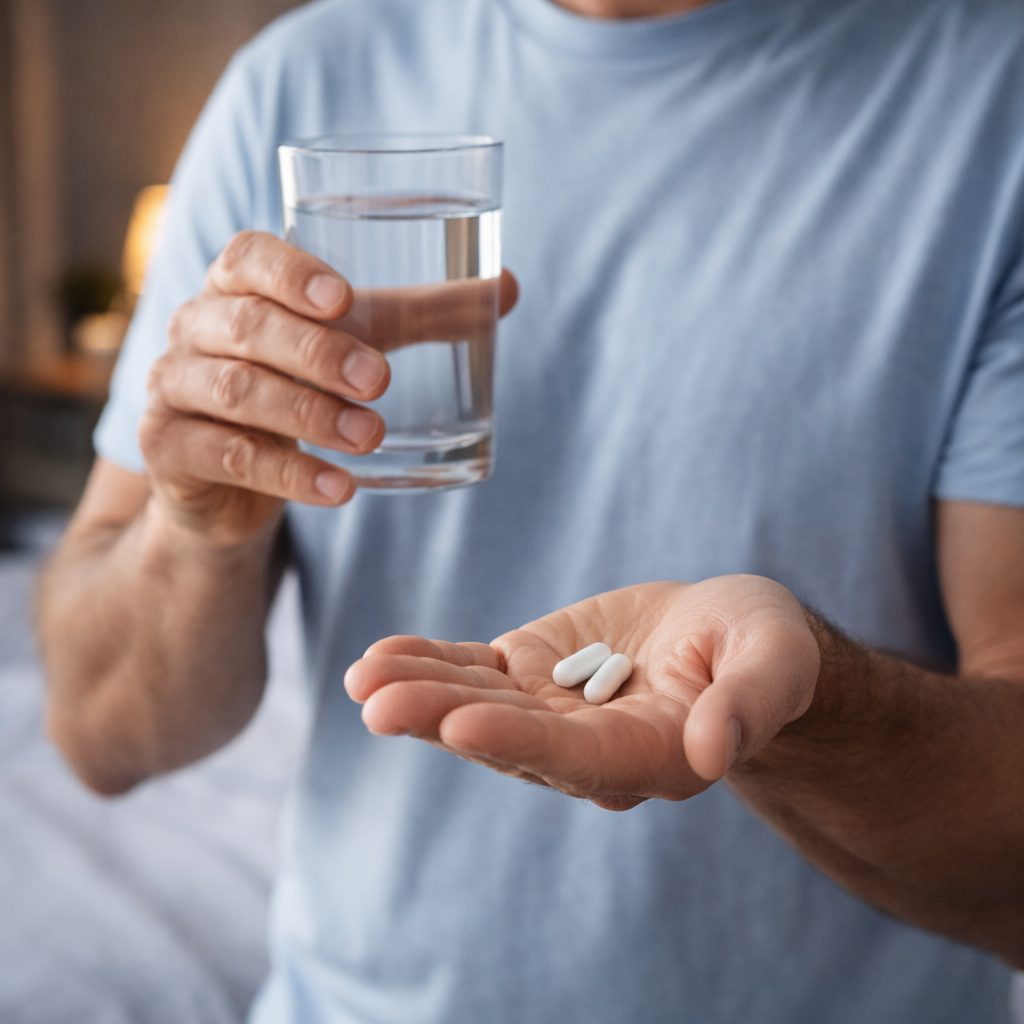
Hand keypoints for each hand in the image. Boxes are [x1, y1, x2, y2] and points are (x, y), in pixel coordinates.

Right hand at [141, 230, 516, 544]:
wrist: (228, 477)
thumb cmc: (293, 385)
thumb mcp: (351, 346)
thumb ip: (416, 316)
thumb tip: (507, 285)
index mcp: (234, 287)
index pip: (247, 257)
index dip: (291, 274)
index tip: (345, 300)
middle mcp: (195, 328)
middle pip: (247, 327)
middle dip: (318, 354)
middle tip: (380, 381)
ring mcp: (173, 388)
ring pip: (238, 392)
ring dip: (310, 416)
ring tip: (370, 437)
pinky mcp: (170, 448)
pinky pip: (229, 457)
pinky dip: (290, 474)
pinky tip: (341, 489)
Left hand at [345, 575, 819, 809]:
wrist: (725, 637)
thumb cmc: (761, 649)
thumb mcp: (773, 662)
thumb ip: (748, 704)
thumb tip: (713, 750)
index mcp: (649, 755)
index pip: (577, 757)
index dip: (521, 742)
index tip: (464, 725)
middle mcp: (588, 748)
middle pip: (508, 738)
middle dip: (444, 718)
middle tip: (379, 703)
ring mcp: (551, 711)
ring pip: (479, 704)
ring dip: (420, 692)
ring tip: (364, 677)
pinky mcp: (529, 674)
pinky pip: (473, 672)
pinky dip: (430, 663)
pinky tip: (381, 657)